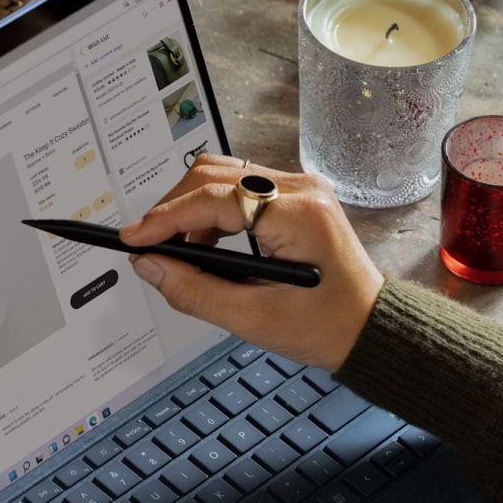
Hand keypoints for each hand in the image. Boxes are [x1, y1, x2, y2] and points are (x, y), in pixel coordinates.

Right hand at [120, 155, 384, 371]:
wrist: (369, 327)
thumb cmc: (326, 326)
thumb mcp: (253, 319)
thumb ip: (194, 290)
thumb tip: (149, 265)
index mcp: (298, 215)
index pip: (214, 199)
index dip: (166, 218)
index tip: (133, 239)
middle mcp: (301, 189)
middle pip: (213, 175)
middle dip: (173, 210)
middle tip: (149, 248)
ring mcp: (301, 188)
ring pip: (223, 176)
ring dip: (191, 209)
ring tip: (181, 253)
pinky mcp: (296, 196)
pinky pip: (240, 188)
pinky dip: (213, 212)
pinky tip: (208, 247)